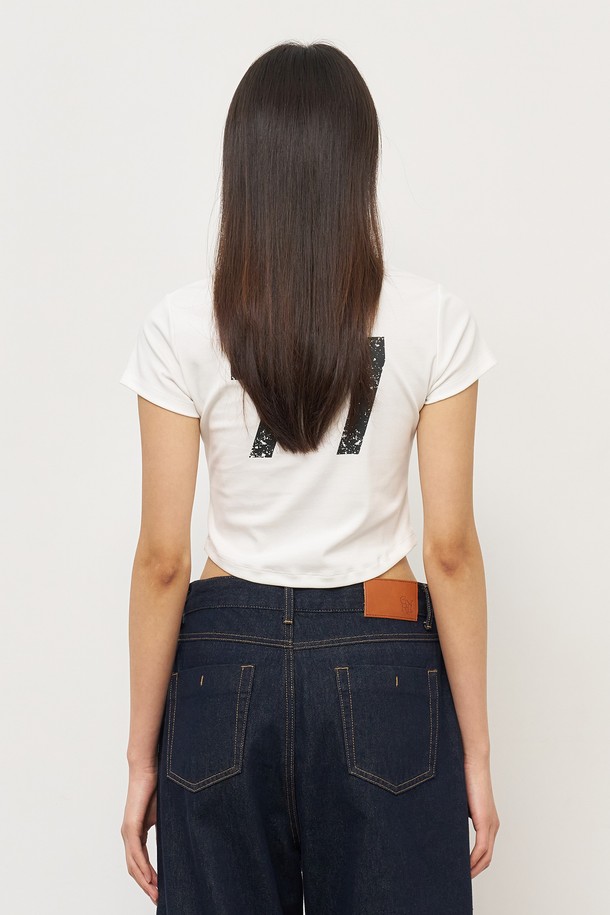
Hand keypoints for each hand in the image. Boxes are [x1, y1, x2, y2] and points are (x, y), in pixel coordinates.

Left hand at [120, 763, 158, 903]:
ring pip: (133, 865)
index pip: (140, 862)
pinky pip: (136, 853)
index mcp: (137, 833)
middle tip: (157, 899)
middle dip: (146, 886)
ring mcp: (128, 831)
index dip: (149, 878)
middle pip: (134, 869)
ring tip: (155, 894)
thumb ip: (169, 828)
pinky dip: (143, 868)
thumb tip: (183, 837)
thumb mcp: (165, 813)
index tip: (160, 890)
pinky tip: (150, 878)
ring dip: (144, 882)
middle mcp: (129, 835)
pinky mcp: (131, 826)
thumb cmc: (158, 786)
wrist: (149, 767)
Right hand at [464, 753, 499, 877]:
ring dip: (473, 869)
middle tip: (457, 880)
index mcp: (487, 821)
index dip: (473, 864)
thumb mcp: (459, 802)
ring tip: (457, 878)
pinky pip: (481, 849)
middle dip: (473, 871)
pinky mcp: (486, 822)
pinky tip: (463, 867)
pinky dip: (473, 861)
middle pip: (486, 859)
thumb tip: (442, 825)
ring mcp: (491, 824)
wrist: (472, 761)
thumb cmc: (463, 776)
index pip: (483, 851)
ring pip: (485, 857)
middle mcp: (492, 825)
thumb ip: (455, 815)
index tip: (460, 871)